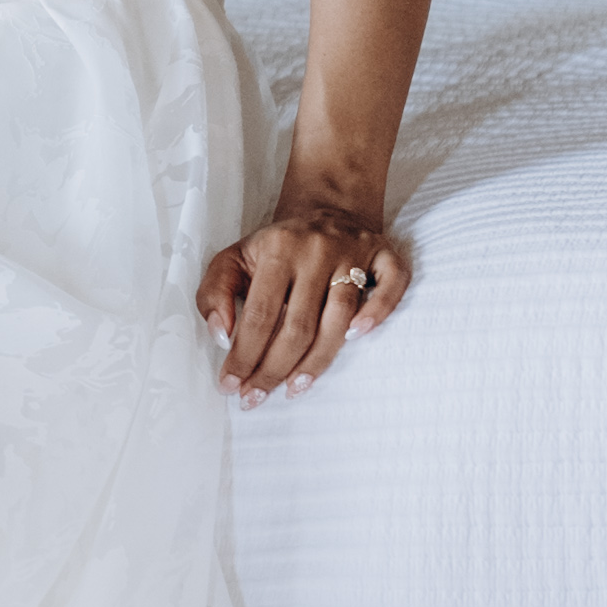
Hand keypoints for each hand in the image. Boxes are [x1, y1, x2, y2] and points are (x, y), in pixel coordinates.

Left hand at [196, 196, 408, 404]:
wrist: (325, 208)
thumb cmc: (276, 247)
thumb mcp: (233, 259)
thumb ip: (214, 293)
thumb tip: (221, 335)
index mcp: (278, 249)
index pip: (260, 314)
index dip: (244, 355)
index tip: (231, 386)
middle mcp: (317, 250)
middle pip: (299, 324)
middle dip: (274, 369)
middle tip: (255, 398)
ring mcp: (354, 252)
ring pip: (340, 316)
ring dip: (318, 360)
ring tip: (294, 389)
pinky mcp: (385, 255)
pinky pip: (392, 285)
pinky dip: (379, 312)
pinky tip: (358, 338)